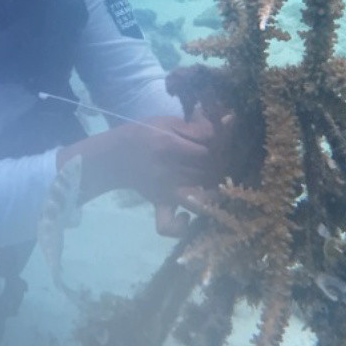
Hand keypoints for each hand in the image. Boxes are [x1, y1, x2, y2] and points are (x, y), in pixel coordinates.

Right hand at [56, 109, 222, 236]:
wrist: (116, 156)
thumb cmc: (145, 134)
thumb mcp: (167, 122)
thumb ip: (196, 124)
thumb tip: (230, 118)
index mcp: (169, 145)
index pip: (208, 149)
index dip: (224, 145)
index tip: (227, 141)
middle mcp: (167, 170)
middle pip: (209, 172)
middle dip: (224, 165)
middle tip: (228, 159)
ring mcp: (164, 191)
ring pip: (200, 199)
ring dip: (215, 192)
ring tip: (218, 182)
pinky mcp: (160, 204)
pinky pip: (166, 226)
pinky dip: (180, 227)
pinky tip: (188, 216)